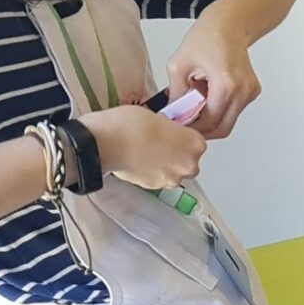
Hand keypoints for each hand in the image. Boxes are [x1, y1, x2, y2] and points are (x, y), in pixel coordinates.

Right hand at [80, 104, 205, 189]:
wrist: (107, 143)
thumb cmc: (131, 124)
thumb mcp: (158, 117)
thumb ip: (170, 129)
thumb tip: (167, 133)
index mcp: (195, 144)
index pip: (196, 143)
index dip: (182, 139)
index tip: (171, 135)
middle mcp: (189, 164)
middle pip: (188, 162)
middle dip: (176, 155)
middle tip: (157, 144)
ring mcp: (173, 179)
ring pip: (173, 173)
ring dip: (164, 166)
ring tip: (145, 153)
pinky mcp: (155, 187)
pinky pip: (157, 180)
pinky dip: (151, 173)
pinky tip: (138, 162)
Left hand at [164, 22, 262, 139]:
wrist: (229, 25)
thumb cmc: (206, 38)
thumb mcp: (179, 65)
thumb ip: (176, 95)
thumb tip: (173, 115)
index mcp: (227, 84)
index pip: (210, 122)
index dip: (191, 127)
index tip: (176, 126)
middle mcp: (243, 91)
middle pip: (222, 129)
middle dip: (202, 129)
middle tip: (184, 122)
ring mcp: (250, 92)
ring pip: (228, 121)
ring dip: (210, 118)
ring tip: (196, 100)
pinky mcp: (252, 92)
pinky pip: (233, 111)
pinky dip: (219, 109)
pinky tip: (208, 94)